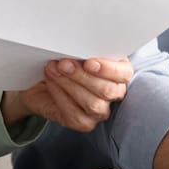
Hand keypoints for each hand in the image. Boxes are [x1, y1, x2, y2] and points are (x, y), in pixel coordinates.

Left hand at [1, 57, 132, 131]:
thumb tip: (77, 45)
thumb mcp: (76, 49)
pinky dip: (60, 96)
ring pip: (93, 104)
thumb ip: (82, 48)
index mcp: (119, 70)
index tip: (89, 62)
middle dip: (82, 76)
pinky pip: (76, 115)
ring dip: (69, 85)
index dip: (108, 69)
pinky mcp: (84, 123)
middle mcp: (114, 92)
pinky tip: (51, 82)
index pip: (124, 73)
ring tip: (52, 70)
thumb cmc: (65, 58)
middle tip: (63, 63)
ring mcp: (100, 110)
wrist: (44, 76)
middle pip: (107, 90)